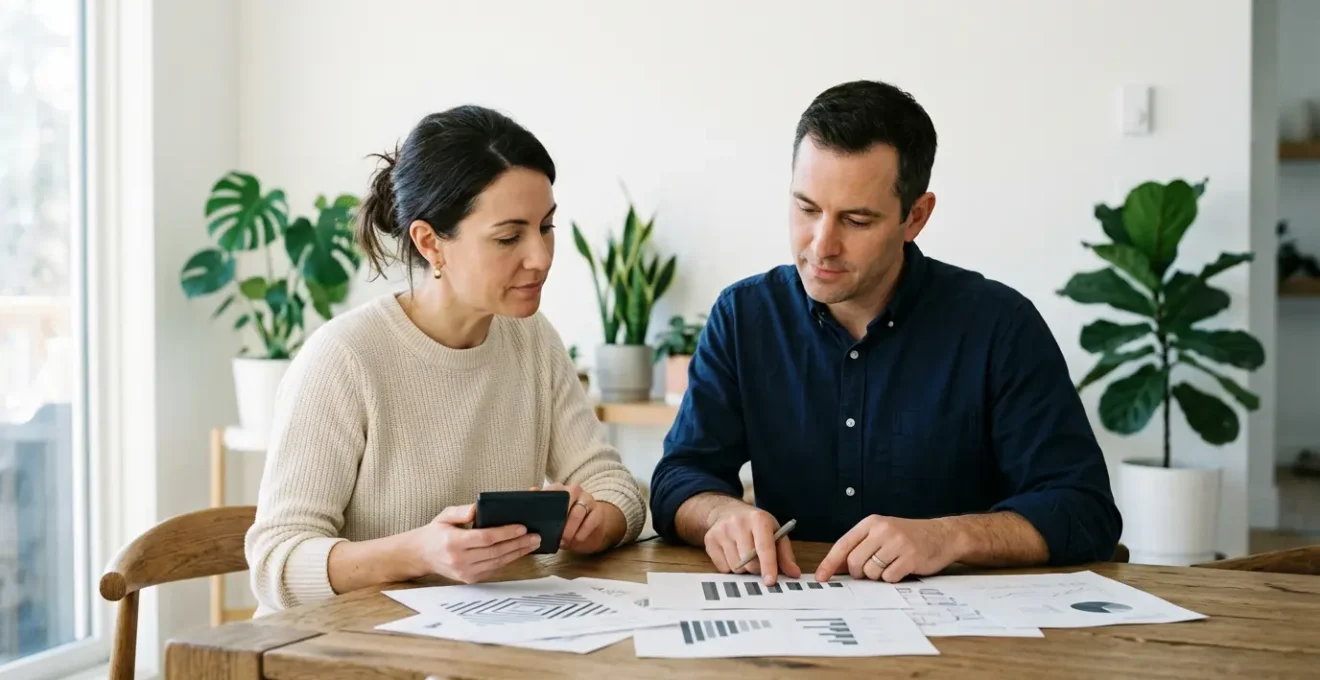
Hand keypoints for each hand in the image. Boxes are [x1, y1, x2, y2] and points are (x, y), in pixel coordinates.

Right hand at [412, 504, 541, 583]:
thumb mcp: (444, 515)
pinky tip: (519, 552)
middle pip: (495, 552)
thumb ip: (461, 511)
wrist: (421, 555)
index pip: (484, 538)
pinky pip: (493, 569)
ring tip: (532, 543)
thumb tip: (478, 509)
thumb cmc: (435, 532)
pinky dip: (508, 560)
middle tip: (535, 536)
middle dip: (518, 544)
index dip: (505, 533)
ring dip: (517, 553)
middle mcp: (459, 560)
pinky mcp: (469, 579)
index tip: (522, 527)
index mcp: (452, 542)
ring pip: (497, 563)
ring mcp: (465, 572)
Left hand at [538, 483, 623, 553]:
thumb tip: (531, 492)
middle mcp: (574, 491)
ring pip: (579, 511)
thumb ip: (539, 506)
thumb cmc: (563, 523)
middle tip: (555, 534)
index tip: (542, 518)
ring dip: (571, 528)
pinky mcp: (599, 511)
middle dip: (561, 517)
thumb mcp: (550, 517)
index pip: (553, 490)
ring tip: (564, 541)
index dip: (547, 502)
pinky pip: (592, 520)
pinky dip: (583, 531)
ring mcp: (588, 500)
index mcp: (559, 489)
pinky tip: (577, 539)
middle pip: (569, 497)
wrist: (587, 530)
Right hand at [703, 503, 799, 584]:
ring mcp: (722, 530)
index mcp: (759, 519)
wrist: (728, 511)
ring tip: (745, 555)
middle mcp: (738, 522)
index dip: (768, 566)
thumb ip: (785, 554)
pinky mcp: (710, 539)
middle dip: (757, 569)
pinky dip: (730, 567)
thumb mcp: (775, 533)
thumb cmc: (757, 525)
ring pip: (736, 567)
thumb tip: (794, 574)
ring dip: (743, 569)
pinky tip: (733, 554)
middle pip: (749, 562)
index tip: (770, 582)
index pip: (764, 547)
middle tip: (759, 562)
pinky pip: (723, 568)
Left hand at [815, 515, 957, 582]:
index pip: (843, 544)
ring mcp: (897, 543)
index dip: (829, 563)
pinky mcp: (910, 557)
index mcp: (871, 523)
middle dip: (859, 573)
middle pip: (854, 562)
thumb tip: (835, 567)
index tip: (821, 577)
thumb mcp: (882, 535)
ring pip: (871, 572)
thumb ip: (859, 547)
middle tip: (871, 570)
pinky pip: (889, 578)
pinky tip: (901, 568)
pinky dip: (892, 579)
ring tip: (890, 565)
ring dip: (877, 576)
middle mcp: (883, 530)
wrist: (942, 535)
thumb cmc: (909, 537)